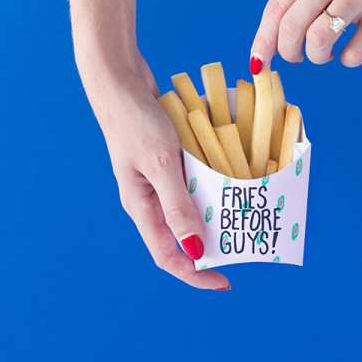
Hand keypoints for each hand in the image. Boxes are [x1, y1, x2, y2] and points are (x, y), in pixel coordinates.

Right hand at [78, 52, 230, 289]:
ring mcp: (156, 178)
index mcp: (142, 207)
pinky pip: (191, 182)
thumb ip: (177, 206)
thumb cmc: (136, 120)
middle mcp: (148, 198)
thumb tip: (194, 252)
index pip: (169, 256)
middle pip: (181, 236)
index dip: (196, 274)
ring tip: (241, 218)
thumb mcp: (162, 163)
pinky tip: (229, 180)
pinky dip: (210, 186)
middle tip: (242, 247)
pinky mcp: (165, 158)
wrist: (119, 79)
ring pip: (188, 208)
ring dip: (213, 215)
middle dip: (209, 247)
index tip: (226, 281)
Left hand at [249, 0, 361, 70]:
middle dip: (288, 52)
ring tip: (325, 52)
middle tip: (298, 56)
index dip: (263, 40)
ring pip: (317, 40)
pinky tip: (350, 50)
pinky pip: (354, 53)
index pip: (276, 6)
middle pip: (291, 26)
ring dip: (316, 57)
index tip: (259, 62)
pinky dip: (346, 59)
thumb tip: (271, 42)